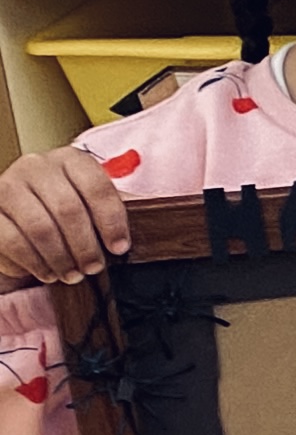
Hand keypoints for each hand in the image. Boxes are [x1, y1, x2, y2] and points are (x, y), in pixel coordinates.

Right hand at [0, 143, 133, 285]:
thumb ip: (111, 210)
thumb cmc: (61, 212)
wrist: (17, 218)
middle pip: (68, 209)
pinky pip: (13, 241)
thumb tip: (144, 228)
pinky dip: (34, 262)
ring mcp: (8, 186)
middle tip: (94, 267)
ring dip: (61, 258)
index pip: (96, 186)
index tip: (120, 248)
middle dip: (85, 246)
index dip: (112, 221)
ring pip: (40, 227)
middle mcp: (36, 166)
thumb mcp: (89, 205)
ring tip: (72, 275)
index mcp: (69, 159)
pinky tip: (47, 272)